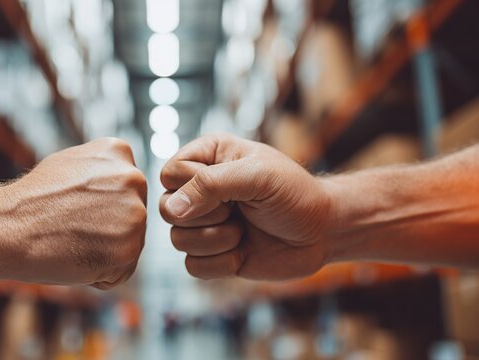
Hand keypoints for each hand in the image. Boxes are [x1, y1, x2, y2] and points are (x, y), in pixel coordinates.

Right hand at [0, 138, 146, 288]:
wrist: (7, 227)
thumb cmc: (32, 199)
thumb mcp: (71, 161)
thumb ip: (103, 168)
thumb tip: (123, 180)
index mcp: (120, 153)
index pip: (126, 191)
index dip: (98, 206)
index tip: (72, 204)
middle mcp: (134, 179)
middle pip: (131, 217)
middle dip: (106, 229)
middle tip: (70, 225)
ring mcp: (135, 215)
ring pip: (128, 245)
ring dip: (103, 252)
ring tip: (73, 241)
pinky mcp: (128, 249)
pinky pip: (121, 272)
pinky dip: (100, 274)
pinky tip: (76, 257)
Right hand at [160, 133, 333, 280]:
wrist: (322, 232)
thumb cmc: (294, 194)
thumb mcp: (256, 176)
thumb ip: (210, 185)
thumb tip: (171, 209)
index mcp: (208, 158)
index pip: (169, 174)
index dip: (192, 187)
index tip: (229, 189)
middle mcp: (201, 189)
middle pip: (166, 209)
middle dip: (206, 217)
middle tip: (238, 212)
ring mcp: (205, 223)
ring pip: (176, 240)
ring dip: (216, 241)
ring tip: (243, 232)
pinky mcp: (212, 253)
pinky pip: (192, 266)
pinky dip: (220, 264)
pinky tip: (243, 252)